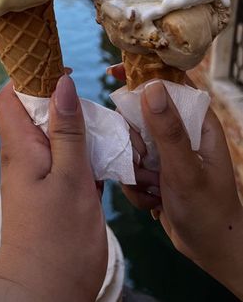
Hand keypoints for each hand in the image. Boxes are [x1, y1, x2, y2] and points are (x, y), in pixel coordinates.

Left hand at [0, 75, 106, 301]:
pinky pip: (64, 159)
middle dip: (61, 101)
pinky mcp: (50, 192)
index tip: (62, 68)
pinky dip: (83, 153)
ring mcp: (36, 175)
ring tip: (105, 131)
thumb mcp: (70, 177)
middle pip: (35, 112)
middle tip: (92, 103)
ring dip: (77, 129)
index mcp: (20, 147)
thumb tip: (62, 81)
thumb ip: (67, 130)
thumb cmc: (57, 238)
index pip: (11, 96)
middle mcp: (23, 156)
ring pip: (54, 135)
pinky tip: (105, 159)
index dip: (31, 76)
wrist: (44, 294)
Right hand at [109, 64, 242, 297]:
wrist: (210, 251)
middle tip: (143, 162)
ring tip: (153, 188)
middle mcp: (181, 132)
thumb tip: (151, 86)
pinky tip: (152, 201)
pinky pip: (129, 167)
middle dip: (134, 143)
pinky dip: (135, 186)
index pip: (168, 84)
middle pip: (139, 116)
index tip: (112, 72)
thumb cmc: (207, 210)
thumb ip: (167, 130)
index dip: (142, 75)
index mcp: (197, 123)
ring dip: (134, 169)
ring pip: (130, 144)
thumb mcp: (185, 170)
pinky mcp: (155, 170)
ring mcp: (166, 152)